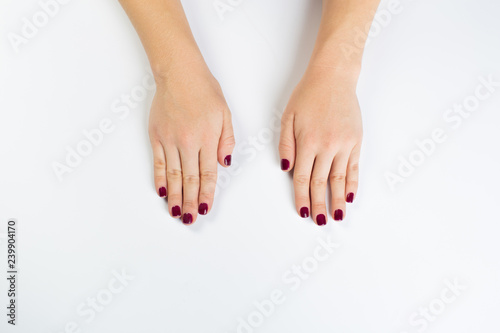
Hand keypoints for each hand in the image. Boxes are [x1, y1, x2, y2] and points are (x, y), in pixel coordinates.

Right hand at [149, 65, 234, 224]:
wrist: (179, 73)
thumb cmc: (204, 91)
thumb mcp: (225, 114)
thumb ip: (225, 140)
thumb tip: (224, 163)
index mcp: (207, 138)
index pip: (208, 174)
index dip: (206, 194)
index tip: (205, 208)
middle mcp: (188, 142)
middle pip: (189, 179)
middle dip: (190, 202)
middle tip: (190, 219)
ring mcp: (169, 140)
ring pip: (172, 175)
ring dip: (175, 196)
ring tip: (176, 213)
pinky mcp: (156, 136)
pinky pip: (158, 163)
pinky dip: (159, 179)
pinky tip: (162, 192)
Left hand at [279, 67, 361, 224]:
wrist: (334, 77)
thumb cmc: (308, 95)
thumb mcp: (288, 117)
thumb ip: (286, 144)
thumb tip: (286, 168)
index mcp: (307, 142)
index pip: (302, 178)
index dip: (301, 197)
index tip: (303, 211)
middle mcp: (326, 146)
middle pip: (320, 182)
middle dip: (319, 204)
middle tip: (320, 221)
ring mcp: (344, 144)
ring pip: (339, 179)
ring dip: (338, 199)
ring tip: (337, 216)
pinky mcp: (356, 141)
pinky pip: (354, 167)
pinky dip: (353, 183)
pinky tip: (351, 196)